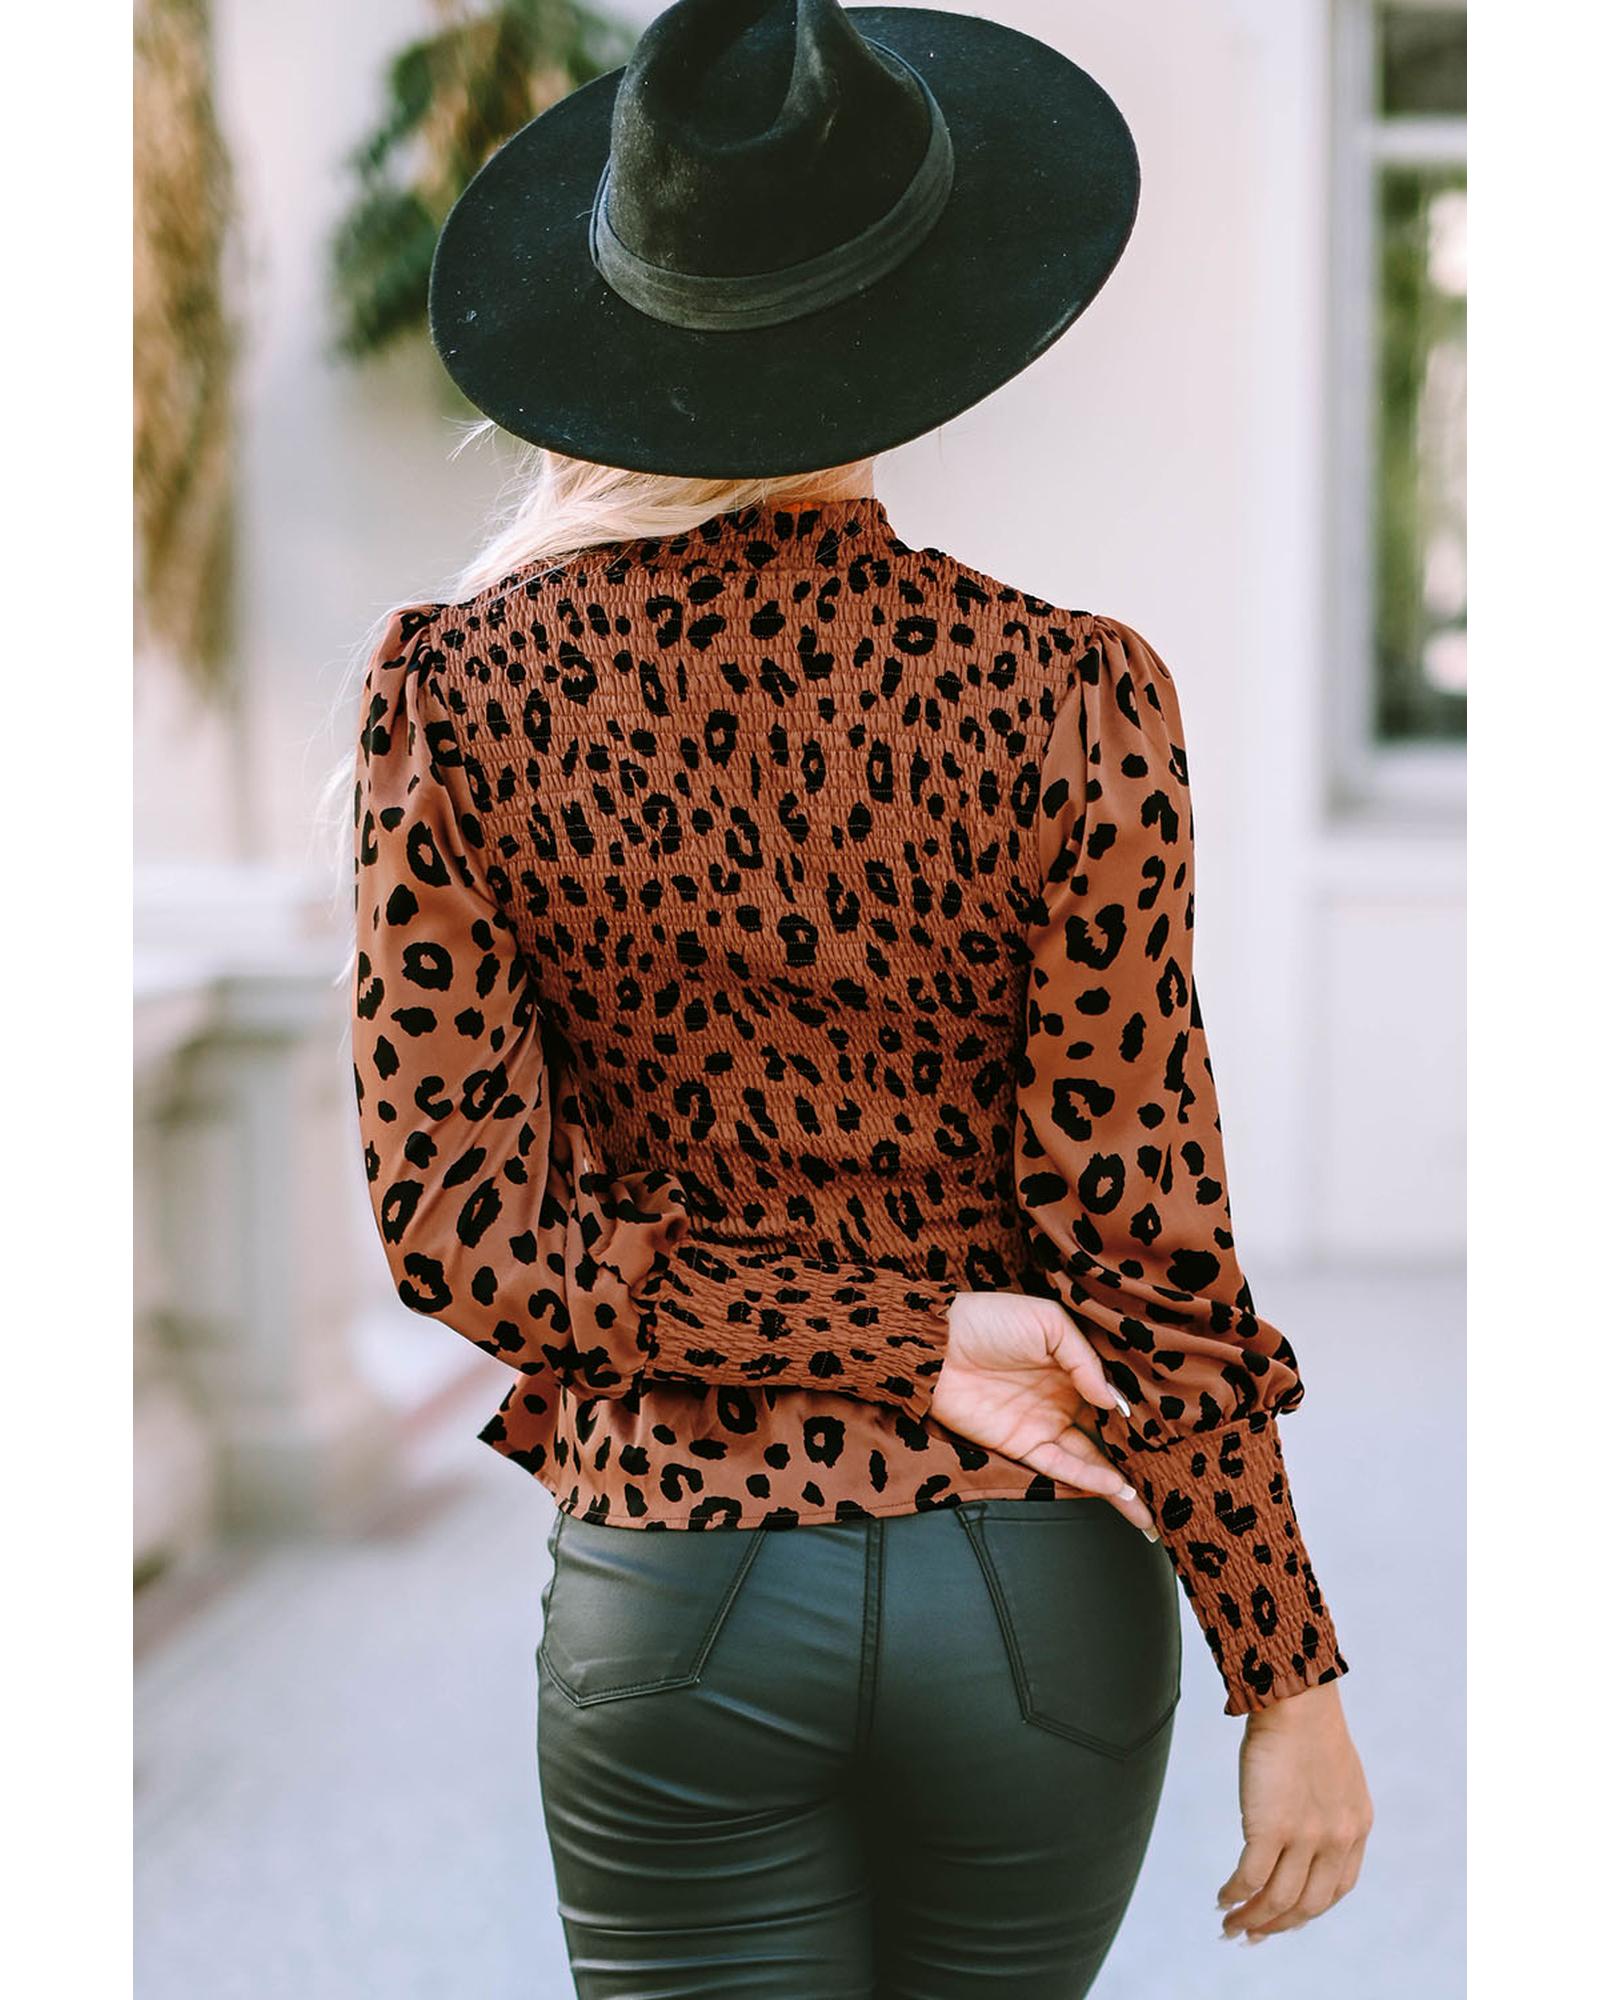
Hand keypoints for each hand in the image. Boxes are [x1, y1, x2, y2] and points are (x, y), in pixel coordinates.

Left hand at [929, 1290, 1155, 1537]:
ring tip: (1155, 1505)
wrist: (935, 1342)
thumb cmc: (989, 1320)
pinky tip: (1118, 1488)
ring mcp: (1045, 1424)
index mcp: (1074, 1367)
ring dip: (1122, 1484)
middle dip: (1141, 1458)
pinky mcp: (1022, 1445)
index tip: (1179, 1432)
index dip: (1144, 1414)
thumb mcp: (1047, 1321)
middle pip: (1111, 1435)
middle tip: (1177, 1481)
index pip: (1116, 1396)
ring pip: (1093, 1460)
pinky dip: (1090, 1479)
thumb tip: (1113, 1400)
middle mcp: (1065, 1399)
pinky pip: (1061, 1468)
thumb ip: (1084, 1359)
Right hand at [1218, 1681, 1372, 1942]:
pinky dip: (1234, 1895)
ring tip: (1231, 1926)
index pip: (1334, 1890)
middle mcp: (1336, 1841)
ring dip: (1252, 1919)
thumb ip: (1328, 1808)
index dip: (1307, 1911)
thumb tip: (1298, 1830)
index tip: (1283, 1918)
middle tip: (1252, 1935)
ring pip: (1277, 1900)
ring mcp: (1305, 1838)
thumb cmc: (1308, 1724)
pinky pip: (1250, 1878)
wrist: (1296, 1699)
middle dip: (1276, 1926)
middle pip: (1306, 1905)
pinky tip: (1222, 1898)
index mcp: (1356, 1829)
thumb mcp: (1337, 1775)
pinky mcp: (1270, 1828)